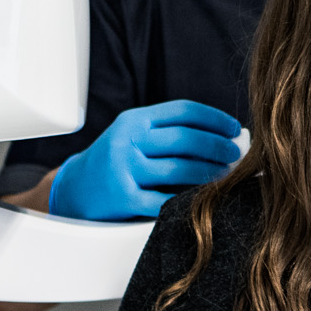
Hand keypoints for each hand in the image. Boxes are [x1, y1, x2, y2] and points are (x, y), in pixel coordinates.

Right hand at [49, 100, 244, 221]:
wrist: (73, 192)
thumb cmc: (114, 163)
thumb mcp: (132, 137)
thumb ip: (168, 133)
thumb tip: (223, 137)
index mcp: (134, 120)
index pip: (183, 111)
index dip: (215, 118)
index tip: (235, 129)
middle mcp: (127, 140)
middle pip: (186, 138)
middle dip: (218, 146)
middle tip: (238, 154)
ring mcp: (123, 169)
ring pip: (180, 169)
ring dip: (211, 173)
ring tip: (227, 176)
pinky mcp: (123, 199)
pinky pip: (166, 200)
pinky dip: (189, 200)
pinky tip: (205, 199)